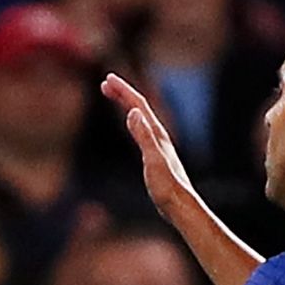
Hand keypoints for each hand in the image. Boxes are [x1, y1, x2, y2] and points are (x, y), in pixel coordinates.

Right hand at [103, 73, 198, 220]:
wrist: (179, 205)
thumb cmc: (166, 185)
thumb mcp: (152, 160)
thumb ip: (143, 136)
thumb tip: (132, 111)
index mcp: (156, 134)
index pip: (138, 105)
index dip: (123, 91)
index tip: (107, 79)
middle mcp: (159, 135)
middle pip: (140, 108)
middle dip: (123, 93)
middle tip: (106, 83)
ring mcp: (158, 144)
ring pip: (141, 117)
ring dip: (127, 103)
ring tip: (114, 96)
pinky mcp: (155, 154)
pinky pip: (141, 128)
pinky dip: (132, 119)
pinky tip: (131, 123)